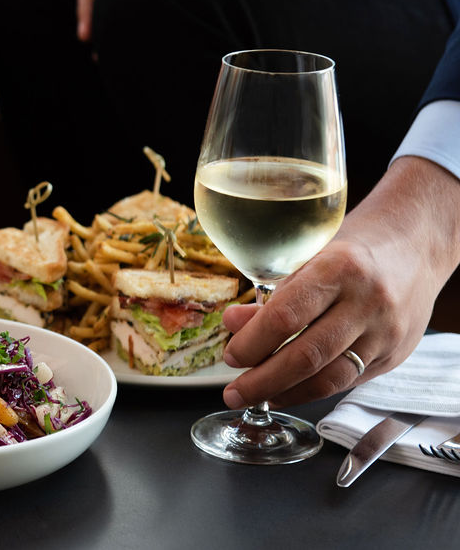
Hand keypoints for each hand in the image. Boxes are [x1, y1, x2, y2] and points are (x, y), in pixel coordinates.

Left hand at [220, 157, 459, 408]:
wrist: (415, 249)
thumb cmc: (352, 251)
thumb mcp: (308, 259)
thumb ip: (272, 295)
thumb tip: (232, 324)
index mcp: (340, 268)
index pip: (287, 315)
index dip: (253, 342)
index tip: (231, 356)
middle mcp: (367, 302)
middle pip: (308, 355)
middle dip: (264, 380)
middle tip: (234, 392)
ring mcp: (386, 332)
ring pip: (330, 378)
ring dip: (286, 394)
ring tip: (256, 397)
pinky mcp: (395, 355)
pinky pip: (348, 382)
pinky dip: (313, 391)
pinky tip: (288, 392)